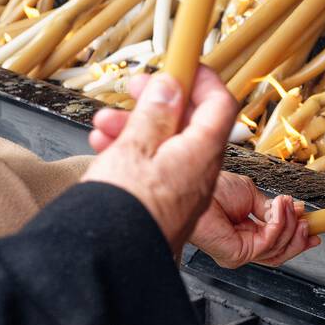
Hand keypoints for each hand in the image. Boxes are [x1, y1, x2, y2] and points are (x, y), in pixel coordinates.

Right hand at [82, 67, 233, 254]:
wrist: (110, 260)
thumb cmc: (126, 210)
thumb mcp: (135, 147)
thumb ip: (156, 113)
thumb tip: (173, 86)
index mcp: (201, 154)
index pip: (220, 105)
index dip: (204, 80)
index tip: (184, 64)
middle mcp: (198, 173)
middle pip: (189, 123)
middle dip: (160, 101)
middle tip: (135, 89)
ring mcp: (182, 190)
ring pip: (166, 144)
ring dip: (138, 126)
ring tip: (104, 123)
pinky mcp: (165, 204)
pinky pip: (155, 167)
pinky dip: (134, 152)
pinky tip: (106, 148)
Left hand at [190, 174, 318, 268]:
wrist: (196, 187)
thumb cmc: (213, 191)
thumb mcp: (251, 194)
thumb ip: (271, 208)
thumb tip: (291, 211)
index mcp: (247, 233)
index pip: (277, 243)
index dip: (297, 238)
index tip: (313, 229)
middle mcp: (244, 246)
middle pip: (281, 252)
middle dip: (299, 236)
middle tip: (308, 221)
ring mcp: (241, 252)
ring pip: (279, 249)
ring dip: (290, 223)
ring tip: (289, 204)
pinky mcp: (239, 254)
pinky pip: (270, 242)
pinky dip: (279, 222)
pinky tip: (279, 207)